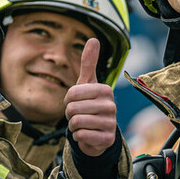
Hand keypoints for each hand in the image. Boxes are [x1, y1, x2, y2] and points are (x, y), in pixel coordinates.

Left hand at [64, 38, 118, 156]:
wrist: (98, 132)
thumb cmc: (90, 104)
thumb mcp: (88, 83)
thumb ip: (89, 62)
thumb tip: (93, 39)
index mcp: (105, 90)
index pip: (72, 93)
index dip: (68, 99)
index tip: (76, 101)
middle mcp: (111, 106)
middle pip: (73, 109)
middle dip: (69, 114)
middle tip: (78, 114)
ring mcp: (111, 123)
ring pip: (76, 123)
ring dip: (73, 126)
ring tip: (82, 124)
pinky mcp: (107, 139)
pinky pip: (81, 136)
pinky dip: (78, 136)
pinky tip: (87, 134)